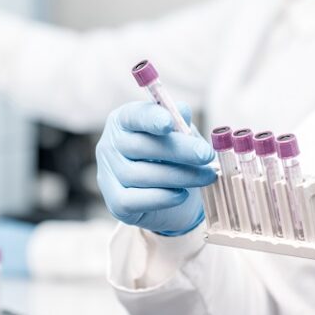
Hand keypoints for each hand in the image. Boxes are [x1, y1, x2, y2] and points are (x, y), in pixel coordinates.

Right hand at [96, 101, 215, 235]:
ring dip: (179, 176)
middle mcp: (109, 145)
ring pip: (140, 175)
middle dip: (178, 150)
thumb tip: (182, 111)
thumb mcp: (180, 135)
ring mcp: (108, 174)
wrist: (172, 196)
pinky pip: (133, 200)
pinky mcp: (114, 202)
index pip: (134, 116)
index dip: (150, 118)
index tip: (169, 123)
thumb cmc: (173, 156)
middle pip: (140, 146)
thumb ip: (180, 122)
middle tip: (206, 155)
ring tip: (206, 176)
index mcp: (124, 120)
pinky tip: (181, 195)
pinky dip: (160, 198)